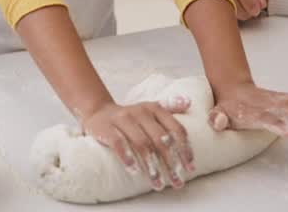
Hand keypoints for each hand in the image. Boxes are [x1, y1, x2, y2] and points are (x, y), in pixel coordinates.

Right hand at [81, 99, 195, 190]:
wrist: (98, 112)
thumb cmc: (130, 117)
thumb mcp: (150, 109)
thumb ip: (169, 106)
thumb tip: (189, 103)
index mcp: (155, 108)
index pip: (175, 129)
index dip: (185, 149)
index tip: (190, 168)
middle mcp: (141, 112)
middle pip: (161, 139)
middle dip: (171, 163)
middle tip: (177, 182)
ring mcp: (123, 119)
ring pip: (142, 144)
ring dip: (152, 166)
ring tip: (158, 183)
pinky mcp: (107, 128)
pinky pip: (118, 143)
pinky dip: (127, 157)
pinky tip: (134, 170)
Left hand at [209, 81, 287, 139]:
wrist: (232, 88)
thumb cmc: (226, 107)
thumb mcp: (217, 113)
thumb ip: (217, 118)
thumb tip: (218, 122)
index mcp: (252, 111)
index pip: (266, 118)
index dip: (278, 125)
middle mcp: (267, 104)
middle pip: (285, 111)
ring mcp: (276, 99)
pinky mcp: (283, 98)